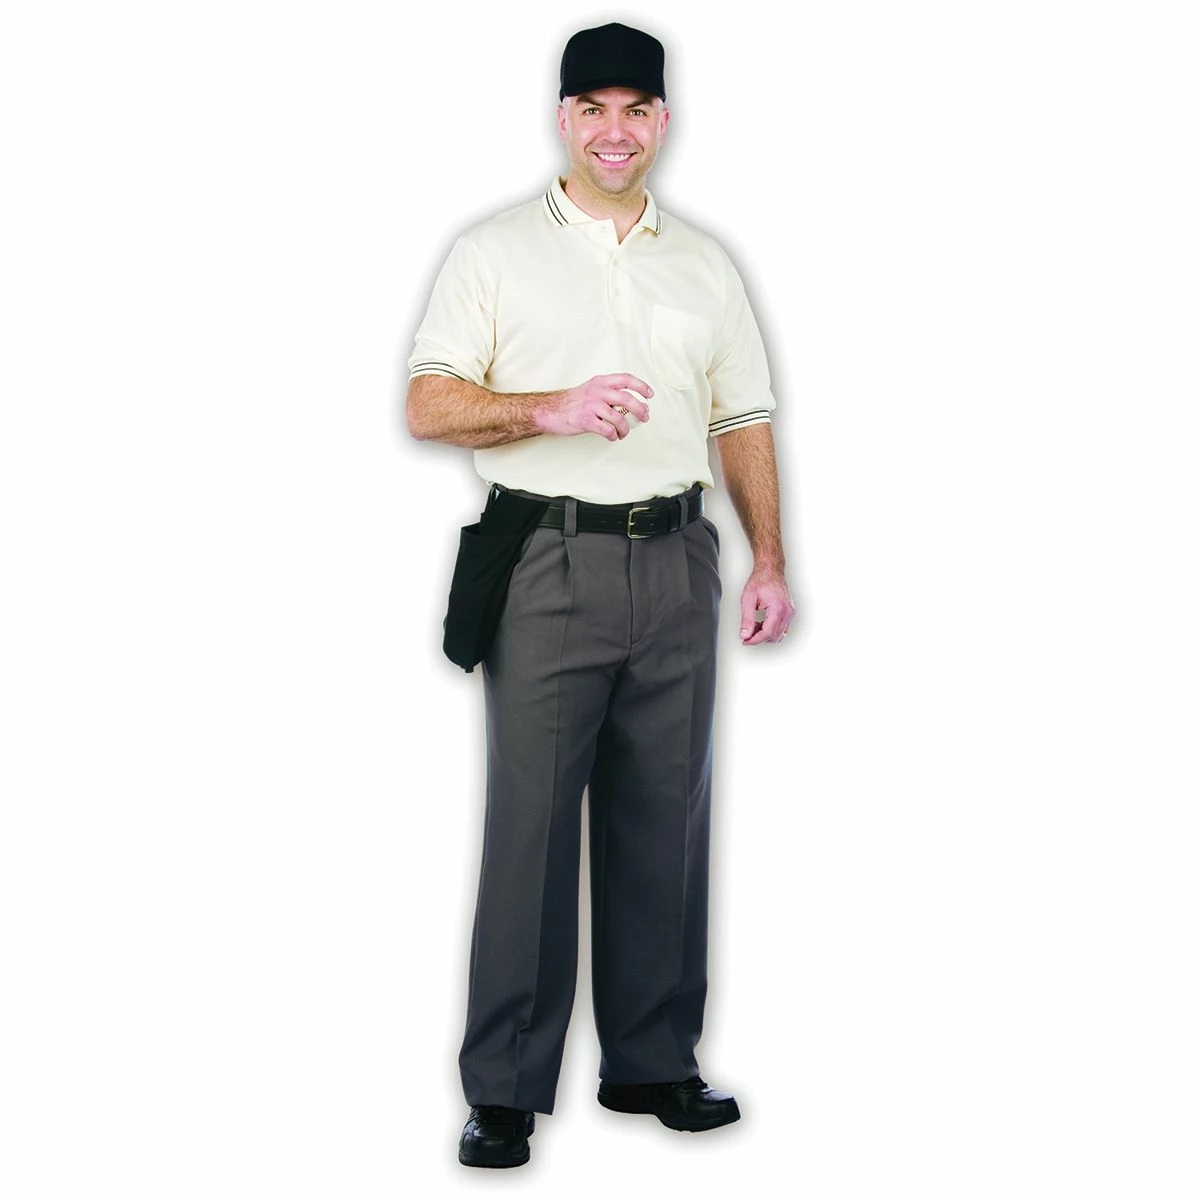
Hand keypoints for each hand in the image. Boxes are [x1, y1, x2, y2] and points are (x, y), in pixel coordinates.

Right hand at [535, 374, 652, 440]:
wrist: (550, 410)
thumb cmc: (572, 402)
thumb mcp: (591, 389)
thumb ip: (609, 393)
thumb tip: (630, 404)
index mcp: (600, 382)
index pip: (626, 379)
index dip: (641, 386)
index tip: (649, 395)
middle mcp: (598, 392)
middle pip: (627, 399)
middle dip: (640, 409)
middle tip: (645, 417)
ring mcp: (592, 406)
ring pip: (618, 418)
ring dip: (625, 428)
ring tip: (624, 433)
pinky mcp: (586, 421)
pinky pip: (607, 430)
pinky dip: (613, 436)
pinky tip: (612, 436)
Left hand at [739, 570, 794, 645]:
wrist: (770, 570)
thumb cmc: (760, 581)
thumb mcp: (748, 599)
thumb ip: (747, 619)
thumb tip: (745, 635)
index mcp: (778, 609)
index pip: (767, 633)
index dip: (755, 640)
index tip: (745, 641)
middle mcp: (787, 612)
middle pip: (774, 636)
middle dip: (759, 638)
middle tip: (746, 634)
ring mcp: (790, 613)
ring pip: (778, 635)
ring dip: (765, 635)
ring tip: (753, 628)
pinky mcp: (789, 613)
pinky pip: (781, 629)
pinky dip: (770, 630)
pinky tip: (760, 624)